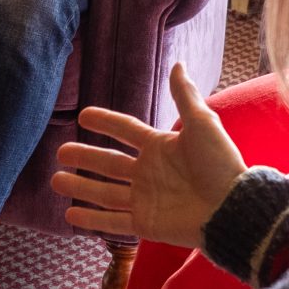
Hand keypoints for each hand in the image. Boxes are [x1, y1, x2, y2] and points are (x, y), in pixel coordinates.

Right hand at [53, 62, 245, 248]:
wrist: (232, 208)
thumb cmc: (220, 164)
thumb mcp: (203, 124)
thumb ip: (185, 96)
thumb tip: (178, 64)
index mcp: (160, 147)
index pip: (126, 131)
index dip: (106, 122)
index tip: (83, 114)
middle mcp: (148, 173)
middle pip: (108, 163)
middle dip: (84, 157)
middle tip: (60, 152)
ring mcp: (145, 199)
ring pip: (104, 192)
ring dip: (80, 187)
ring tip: (56, 180)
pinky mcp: (145, 224)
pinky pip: (113, 222)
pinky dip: (92, 220)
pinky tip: (70, 215)